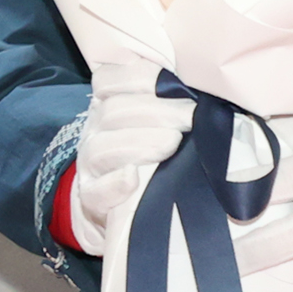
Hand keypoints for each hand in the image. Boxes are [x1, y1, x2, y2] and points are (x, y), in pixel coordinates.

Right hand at [64, 84, 193, 256]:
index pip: (107, 80)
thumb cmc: (147, 161)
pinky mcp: (90, 202)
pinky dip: (114, 183)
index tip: (175, 82)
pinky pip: (95, 192)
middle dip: (156, 111)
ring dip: (138, 143)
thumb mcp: (151, 127)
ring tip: (172, 144)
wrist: (116, 214)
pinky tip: (132, 177)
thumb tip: (204, 89)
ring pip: (101, 148)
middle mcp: (93, 133)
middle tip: (191, 117)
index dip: (139, 78)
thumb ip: (167, 106)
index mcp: (107, 108)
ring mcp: (89, 168)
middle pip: (113, 112)